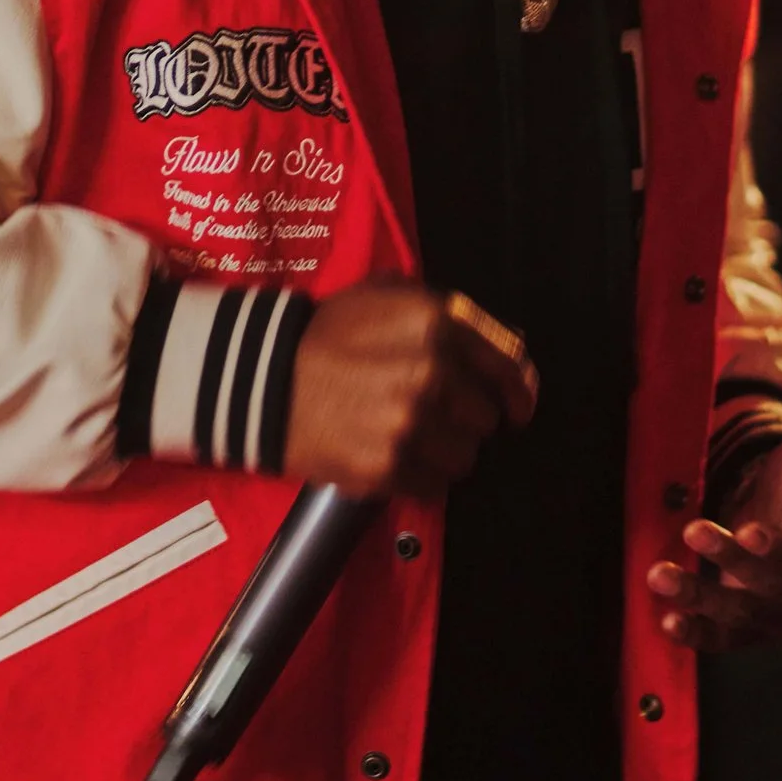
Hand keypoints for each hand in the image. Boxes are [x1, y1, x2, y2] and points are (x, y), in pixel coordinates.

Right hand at [282, 282, 537, 501]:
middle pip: (485, 417)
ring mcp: (410, 423)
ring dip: (442, 452)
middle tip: (430, 414)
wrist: (262, 377)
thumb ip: (448, 312)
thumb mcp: (387, 294)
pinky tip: (391, 455)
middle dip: (463, 419)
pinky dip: (418, 478)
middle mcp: (432, 371)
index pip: (508, 366)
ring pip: (464, 457)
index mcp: (438, 322)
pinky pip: (433, 487)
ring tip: (406, 437)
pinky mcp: (388, 467)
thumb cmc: (326, 334)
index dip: (519, 391)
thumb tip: (505, 345)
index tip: (517, 409)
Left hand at [646, 414, 781, 650]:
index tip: (749, 530)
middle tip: (692, 529)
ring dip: (701, 597)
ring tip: (660, 574)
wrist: (780, 508)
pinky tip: (668, 622)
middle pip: (774, 587)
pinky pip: (726, 639)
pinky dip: (698, 634)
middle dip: (732, 560)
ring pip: (743, 614)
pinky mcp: (752, 630)